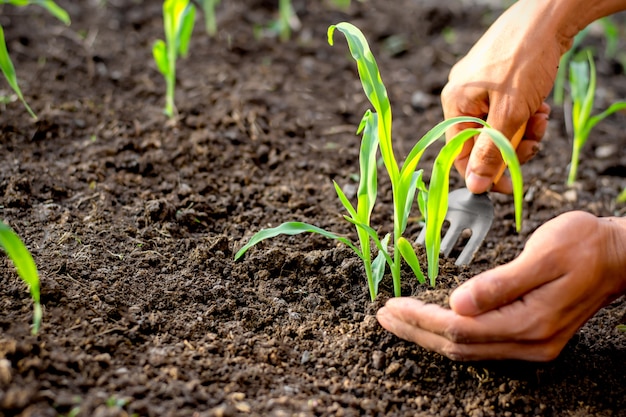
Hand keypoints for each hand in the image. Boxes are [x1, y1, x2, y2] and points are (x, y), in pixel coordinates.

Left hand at [376, 212, 625, 360]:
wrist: (618, 256)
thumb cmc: (582, 245)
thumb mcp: (542, 255)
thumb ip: (500, 283)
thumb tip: (457, 303)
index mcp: (530, 321)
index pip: (461, 329)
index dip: (422, 319)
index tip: (392, 305)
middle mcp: (529, 342)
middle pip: (458, 346)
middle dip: (416, 331)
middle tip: (383, 315)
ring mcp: (531, 346)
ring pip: (467, 349)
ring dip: (428, 335)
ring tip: (398, 320)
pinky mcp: (530, 339)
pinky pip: (480, 345)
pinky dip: (450, 335)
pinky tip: (431, 323)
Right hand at [441, 1, 568, 193]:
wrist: (549, 14)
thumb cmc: (526, 59)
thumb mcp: (509, 114)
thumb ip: (491, 153)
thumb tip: (475, 187)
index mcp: (454, 104)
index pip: (460, 155)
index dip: (484, 173)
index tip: (509, 185)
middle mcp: (461, 96)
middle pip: (481, 142)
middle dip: (510, 147)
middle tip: (534, 141)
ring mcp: (478, 87)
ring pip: (497, 127)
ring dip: (522, 130)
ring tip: (540, 116)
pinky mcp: (496, 80)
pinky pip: (506, 110)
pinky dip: (524, 113)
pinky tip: (539, 105)